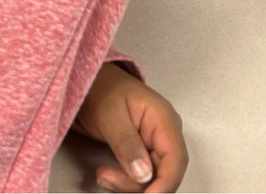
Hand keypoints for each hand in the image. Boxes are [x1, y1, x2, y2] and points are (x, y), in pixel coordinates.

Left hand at [74, 63, 187, 192]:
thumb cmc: (100, 88)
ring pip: (153, 178)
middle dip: (139, 185)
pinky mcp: (144, 151)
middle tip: (107, 178)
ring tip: (102, 174)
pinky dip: (126, 181)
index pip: (175, 159)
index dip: (165, 184)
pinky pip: (143, 175)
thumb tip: (144, 174)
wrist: (89, 81)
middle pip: (165, 173)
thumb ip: (126, 143)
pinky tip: (108, 174)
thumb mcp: (109, 114)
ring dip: (129, 185)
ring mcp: (155, 143)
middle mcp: (165, 133)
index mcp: (163, 119)